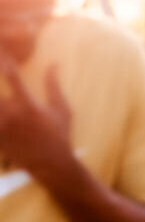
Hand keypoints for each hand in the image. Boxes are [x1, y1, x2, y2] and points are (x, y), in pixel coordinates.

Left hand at [0, 54, 73, 183]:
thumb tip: (54, 63)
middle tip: (0, 92)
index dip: (4, 62)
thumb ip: (54, 86)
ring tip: (0, 104)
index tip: (3, 54)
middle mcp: (13, 116)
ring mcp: (2, 129)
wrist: (52, 166)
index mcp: (29, 106)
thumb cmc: (60, 136)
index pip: (11, 76)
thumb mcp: (62, 110)